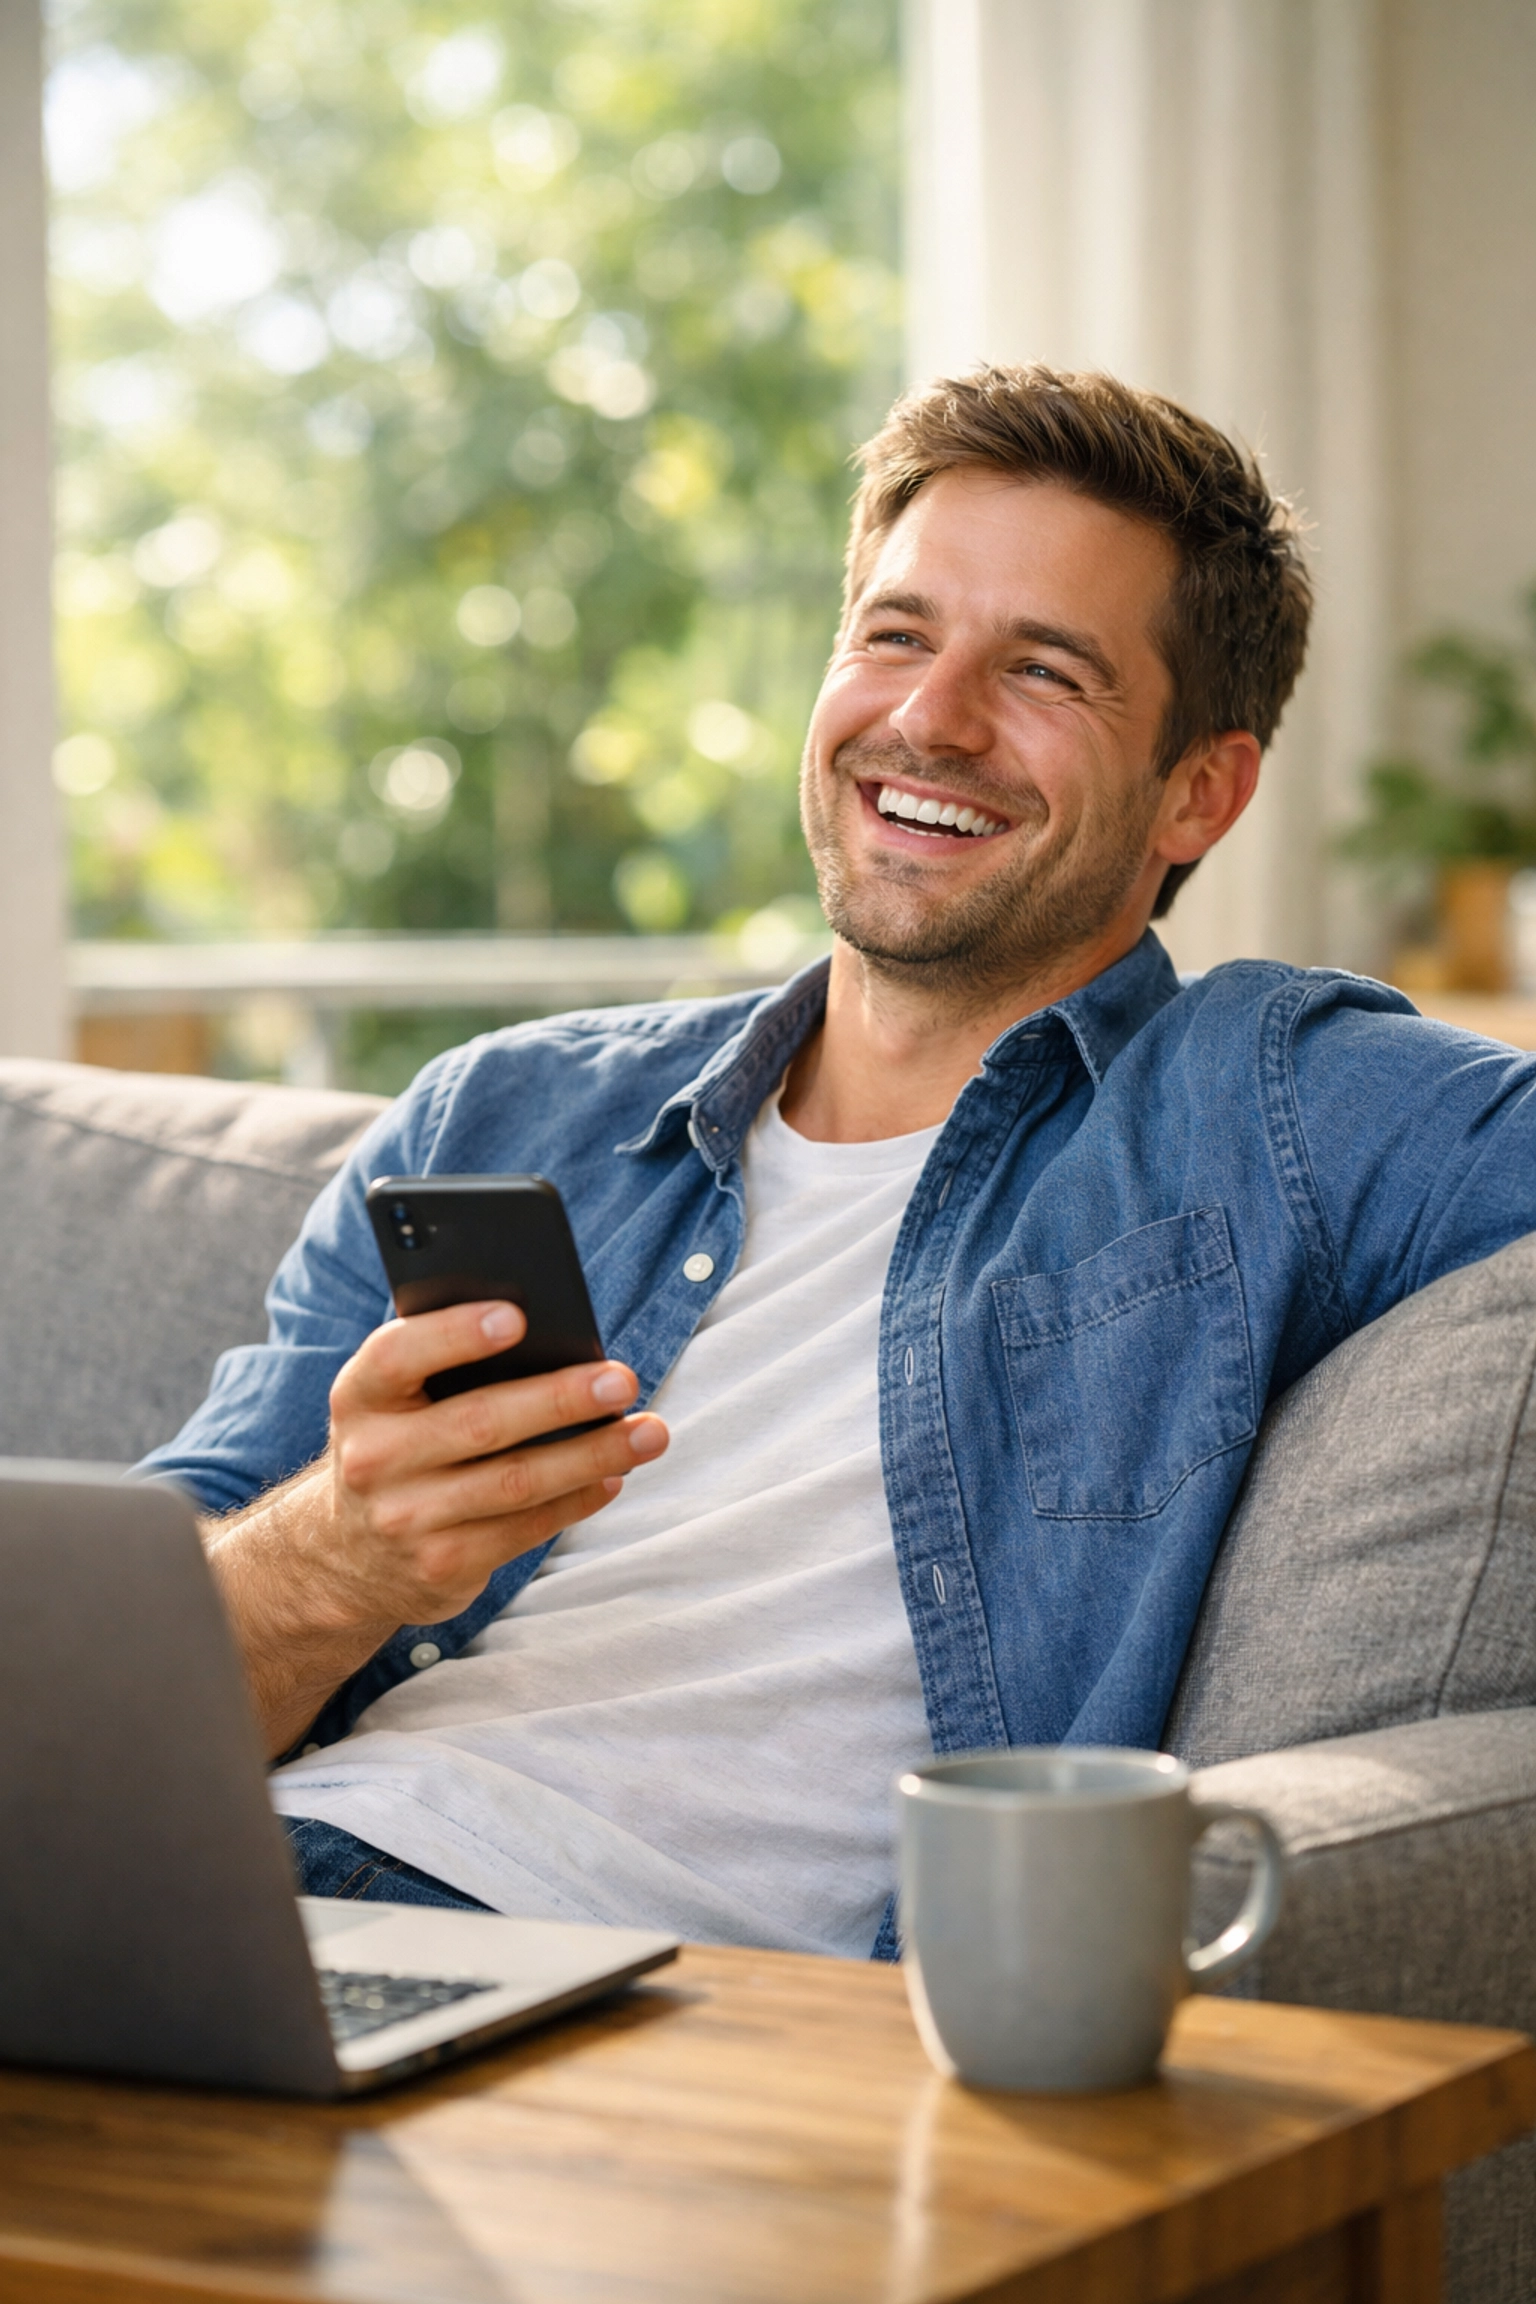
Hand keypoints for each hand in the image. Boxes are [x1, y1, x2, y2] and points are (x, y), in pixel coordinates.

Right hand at [317, 1298, 666, 1631]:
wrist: (347, 1553)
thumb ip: (446, 1365)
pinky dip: (578, 1500)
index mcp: (360, 1396)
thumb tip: (553, 1338)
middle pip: (480, 1422)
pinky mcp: (442, 1565)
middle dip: (560, 1399)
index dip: (455, 1334)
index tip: (517, 1316)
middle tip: (622, 1380)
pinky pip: (526, 1528)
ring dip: (593, 1455)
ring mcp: (406, 1519)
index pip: (399, 1355)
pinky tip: (614, 1476)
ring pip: (517, 1482)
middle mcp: (374, 1459)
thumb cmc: (400, 1444)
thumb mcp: (396, 1400)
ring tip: (649, 1432)